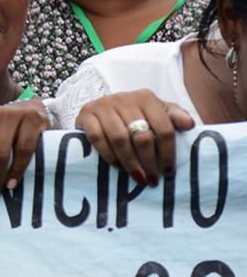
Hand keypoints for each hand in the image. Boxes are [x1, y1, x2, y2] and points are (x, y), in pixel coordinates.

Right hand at [77, 89, 192, 185]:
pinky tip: (118, 166)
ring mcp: (103, 105)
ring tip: (138, 176)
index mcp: (146, 98)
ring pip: (119, 138)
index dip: (168, 152)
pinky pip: (98, 138)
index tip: (168, 171)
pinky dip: (109, 155)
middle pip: (141, 135)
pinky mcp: (86, 114)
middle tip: (153, 179)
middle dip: (149, 161)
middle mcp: (124, 98)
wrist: (103, 108)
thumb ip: (175, 117)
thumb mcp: (158, 112)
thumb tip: (190, 124)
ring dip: (130, 161)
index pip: (163, 127)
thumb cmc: (136, 114)